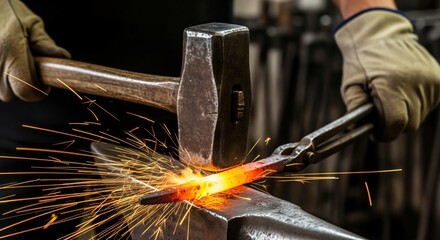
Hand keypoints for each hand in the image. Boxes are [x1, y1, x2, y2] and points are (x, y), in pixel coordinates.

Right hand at [0, 0, 69, 101]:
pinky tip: (4, 61)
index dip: (38, 90)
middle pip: (10, 94)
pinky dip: (0, 75)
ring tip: (15, 63)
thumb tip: (63, 58)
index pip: (26, 89)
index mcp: (10, 49)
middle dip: (24, 88)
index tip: (44, 82)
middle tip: (31, 72)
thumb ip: (45, 44)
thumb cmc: (5, 7)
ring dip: (9, 83)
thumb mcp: (30, 23)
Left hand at [335, 9, 439, 140]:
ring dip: (405, 113)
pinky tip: (402, 92)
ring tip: (390, 97)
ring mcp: (431, 81)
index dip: (385, 133)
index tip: (375, 132)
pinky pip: (428, 104)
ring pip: (419, 116)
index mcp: (392, 85)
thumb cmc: (362, 60)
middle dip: (393, 123)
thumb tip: (357, 130)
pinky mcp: (439, 79)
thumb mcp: (350, 85)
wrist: (381, 34)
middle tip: (379, 113)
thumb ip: (355, 109)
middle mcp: (416, 83)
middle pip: (409, 124)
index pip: (397, 123)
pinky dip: (415, 104)